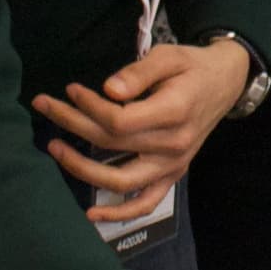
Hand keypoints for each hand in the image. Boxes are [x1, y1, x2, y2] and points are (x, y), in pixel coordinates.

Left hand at [34, 41, 248, 225]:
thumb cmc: (192, 67)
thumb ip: (139, 72)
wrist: (224, 84)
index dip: (89, 106)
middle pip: (112, 144)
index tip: (71, 89)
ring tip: (55, 148)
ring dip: (83, 169)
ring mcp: (173, 165)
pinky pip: (146, 203)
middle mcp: (174, 145)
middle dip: (72, 124)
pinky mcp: (172, 175)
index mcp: (174, 112)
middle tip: (47, 106)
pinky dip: (120, 213)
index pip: (119, 120)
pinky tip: (92, 212)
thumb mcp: (168, 56)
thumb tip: (108, 89)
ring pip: (122, 180)